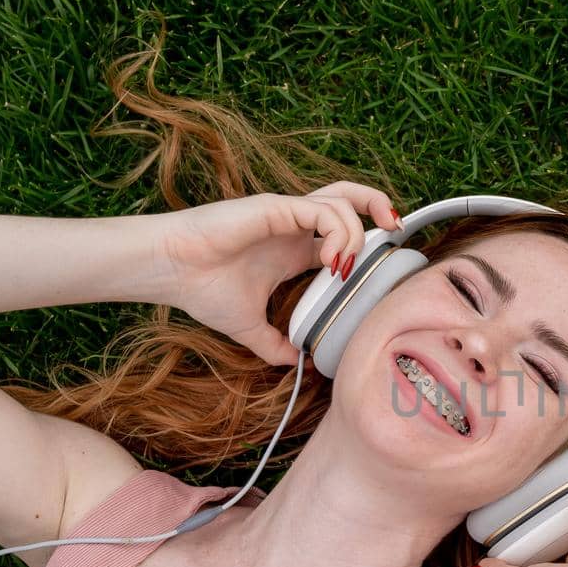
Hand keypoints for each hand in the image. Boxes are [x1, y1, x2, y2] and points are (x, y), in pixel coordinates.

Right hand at [146, 182, 400, 365]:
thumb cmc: (202, 289)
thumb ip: (274, 345)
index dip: (366, 246)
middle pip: (349, 199)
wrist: (170, 271)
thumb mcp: (248, 328)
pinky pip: (322, 210)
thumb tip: (297, 366)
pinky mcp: (275, 208)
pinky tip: (331, 261)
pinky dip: (338, 232)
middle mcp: (295, 226)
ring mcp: (287, 214)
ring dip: (358, 231)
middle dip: (379, 206)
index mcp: (294, 249)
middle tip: (397, 229)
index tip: (378, 270)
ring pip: (342, 200)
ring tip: (345, 265)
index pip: (343, 235)